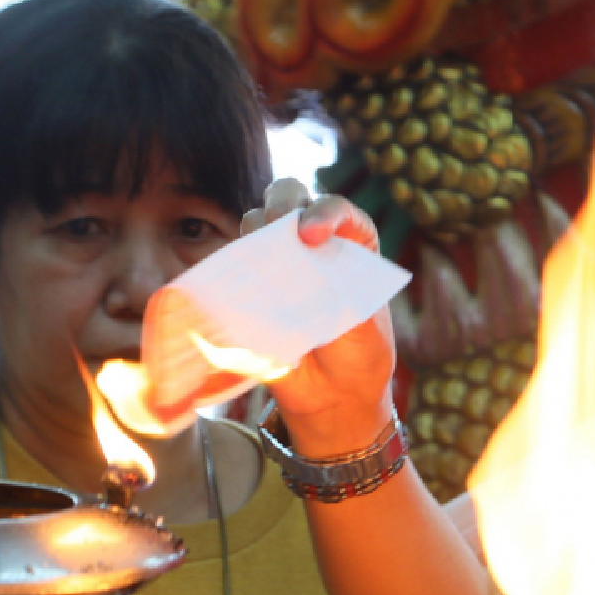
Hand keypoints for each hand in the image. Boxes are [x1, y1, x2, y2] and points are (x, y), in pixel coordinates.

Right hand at [243, 178, 399, 459]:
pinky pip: (232, 264)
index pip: (339, 210)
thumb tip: (307, 284)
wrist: (334, 397)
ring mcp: (278, 263)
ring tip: (257, 256)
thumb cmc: (359, 356)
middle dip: (281, 202)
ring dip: (254, 231)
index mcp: (352, 245)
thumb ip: (341, 300)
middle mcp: (311, 244)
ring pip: (255, 223)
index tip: (312, 236)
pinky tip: (233, 280)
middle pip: (289, 197)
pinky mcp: (250, 287)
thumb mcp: (364, 330)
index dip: (324, 212)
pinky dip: (230, 266)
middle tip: (276, 225)